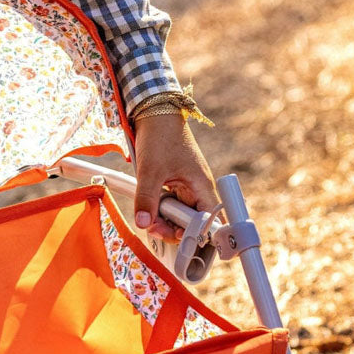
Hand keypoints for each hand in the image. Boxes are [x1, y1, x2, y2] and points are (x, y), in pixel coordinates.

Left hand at [132, 114, 218, 241]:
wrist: (155, 114)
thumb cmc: (160, 137)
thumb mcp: (150, 170)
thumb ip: (146, 199)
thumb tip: (144, 224)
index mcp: (201, 187)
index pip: (209, 221)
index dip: (197, 235)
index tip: (178, 239)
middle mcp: (198, 189)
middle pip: (192, 223)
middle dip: (173, 229)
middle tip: (153, 227)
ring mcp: (187, 187)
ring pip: (179, 215)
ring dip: (164, 220)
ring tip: (148, 219)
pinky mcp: (175, 184)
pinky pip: (171, 205)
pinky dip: (160, 210)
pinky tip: (149, 210)